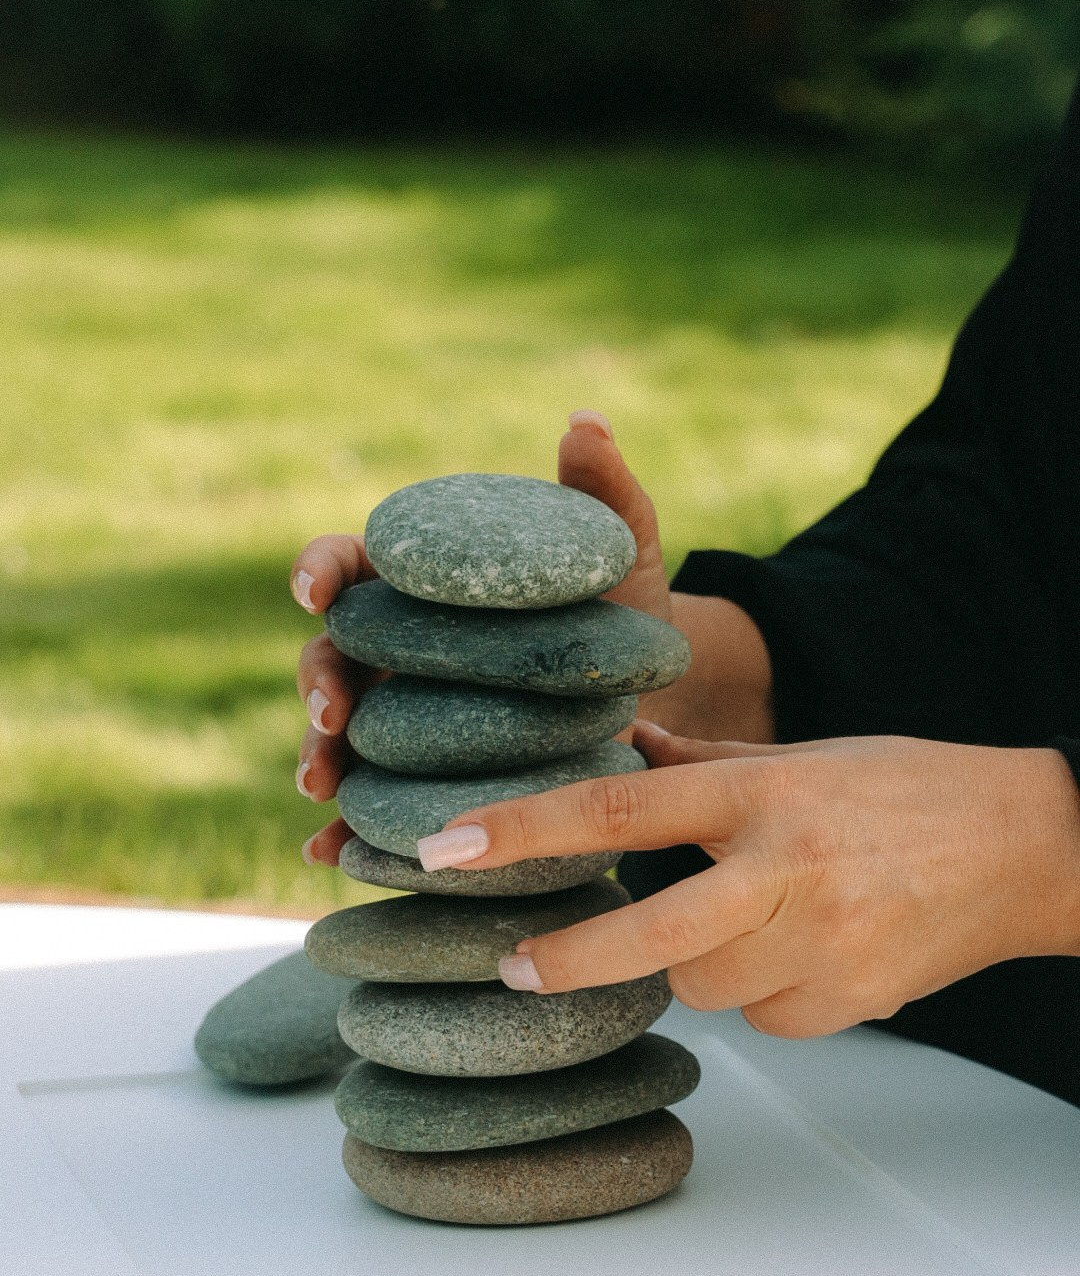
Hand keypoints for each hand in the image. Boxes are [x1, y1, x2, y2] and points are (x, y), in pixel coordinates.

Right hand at [291, 409, 770, 863]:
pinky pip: (375, 810)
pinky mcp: (428, 783)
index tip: (314, 589)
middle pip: (330, 656)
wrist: (659, 698)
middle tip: (331, 711)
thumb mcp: (620, 552)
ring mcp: (407, 719)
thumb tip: (587, 421)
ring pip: (339, 736)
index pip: (353, 566)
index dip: (320, 570)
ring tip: (322, 790)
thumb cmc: (626, 609)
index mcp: (425, 586)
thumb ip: (602, 492)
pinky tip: (332, 854)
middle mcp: (400, 652)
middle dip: (317, 681)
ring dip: (319, 758)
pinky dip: (346, 833)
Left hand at [415, 727, 1079, 1036]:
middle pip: (650, 933)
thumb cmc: (906, 790)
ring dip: (700, 964)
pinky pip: (765, 1017)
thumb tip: (619, 746)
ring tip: (756, 920)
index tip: (446, 846)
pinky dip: (763, 993)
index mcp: (761, 792)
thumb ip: (703, 761)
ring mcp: (823, 941)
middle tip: (514, 964)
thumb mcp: (801, 757)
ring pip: (704, 985)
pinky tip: (808, 951)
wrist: (1032, 846)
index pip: (618, 807)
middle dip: (570, 959)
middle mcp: (786, 866)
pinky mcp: (853, 1001)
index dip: (524, 831)